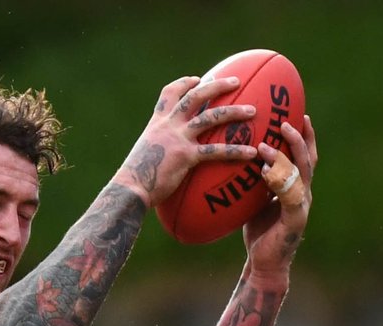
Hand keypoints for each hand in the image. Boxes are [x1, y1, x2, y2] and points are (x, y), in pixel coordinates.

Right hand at [118, 74, 259, 207]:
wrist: (129, 189)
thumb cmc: (133, 180)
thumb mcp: (142, 156)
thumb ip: (156, 150)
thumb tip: (161, 160)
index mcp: (157, 123)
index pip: (169, 93)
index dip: (185, 83)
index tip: (198, 79)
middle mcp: (169, 125)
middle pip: (196, 96)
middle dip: (217, 86)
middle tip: (236, 82)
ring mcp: (178, 139)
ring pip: (211, 117)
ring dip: (234, 112)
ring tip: (252, 111)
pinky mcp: (186, 157)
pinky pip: (216, 152)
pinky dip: (235, 151)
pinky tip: (250, 153)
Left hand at [243, 116, 317, 280]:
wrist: (264, 263)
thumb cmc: (259, 232)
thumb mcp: (255, 201)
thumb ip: (253, 181)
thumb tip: (234, 159)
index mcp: (296, 186)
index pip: (303, 155)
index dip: (302, 135)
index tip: (294, 112)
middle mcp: (303, 192)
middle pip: (307, 158)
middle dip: (300, 137)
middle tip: (288, 119)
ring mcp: (301, 204)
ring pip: (300, 173)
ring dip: (288, 154)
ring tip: (272, 141)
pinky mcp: (295, 218)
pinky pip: (290, 195)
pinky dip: (279, 180)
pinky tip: (266, 171)